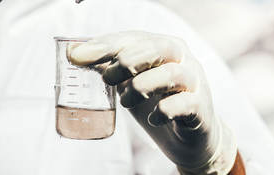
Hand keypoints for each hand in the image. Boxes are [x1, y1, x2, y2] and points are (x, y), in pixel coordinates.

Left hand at [68, 31, 237, 173]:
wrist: (190, 137)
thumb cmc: (158, 103)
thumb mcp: (132, 82)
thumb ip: (109, 67)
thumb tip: (73, 53)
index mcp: (165, 47)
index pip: (134, 38)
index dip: (105, 45)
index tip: (76, 57)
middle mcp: (183, 59)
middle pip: (157, 48)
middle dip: (126, 62)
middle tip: (107, 80)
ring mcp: (195, 82)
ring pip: (171, 74)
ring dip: (141, 87)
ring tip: (126, 101)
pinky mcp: (200, 108)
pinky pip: (183, 104)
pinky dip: (163, 111)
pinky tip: (153, 119)